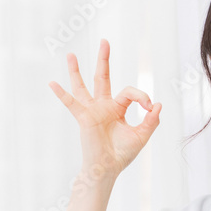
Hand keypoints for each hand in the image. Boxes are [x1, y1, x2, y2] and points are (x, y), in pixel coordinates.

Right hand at [48, 38, 161, 177]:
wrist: (108, 168)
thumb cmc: (122, 154)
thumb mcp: (141, 135)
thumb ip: (151, 120)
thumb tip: (158, 104)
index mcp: (117, 109)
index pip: (129, 92)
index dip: (142, 96)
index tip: (149, 107)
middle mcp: (103, 106)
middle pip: (103, 78)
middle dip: (104, 60)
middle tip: (104, 41)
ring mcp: (92, 111)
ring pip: (83, 86)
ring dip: (76, 71)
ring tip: (71, 54)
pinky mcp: (84, 118)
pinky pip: (71, 104)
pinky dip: (62, 94)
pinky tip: (52, 83)